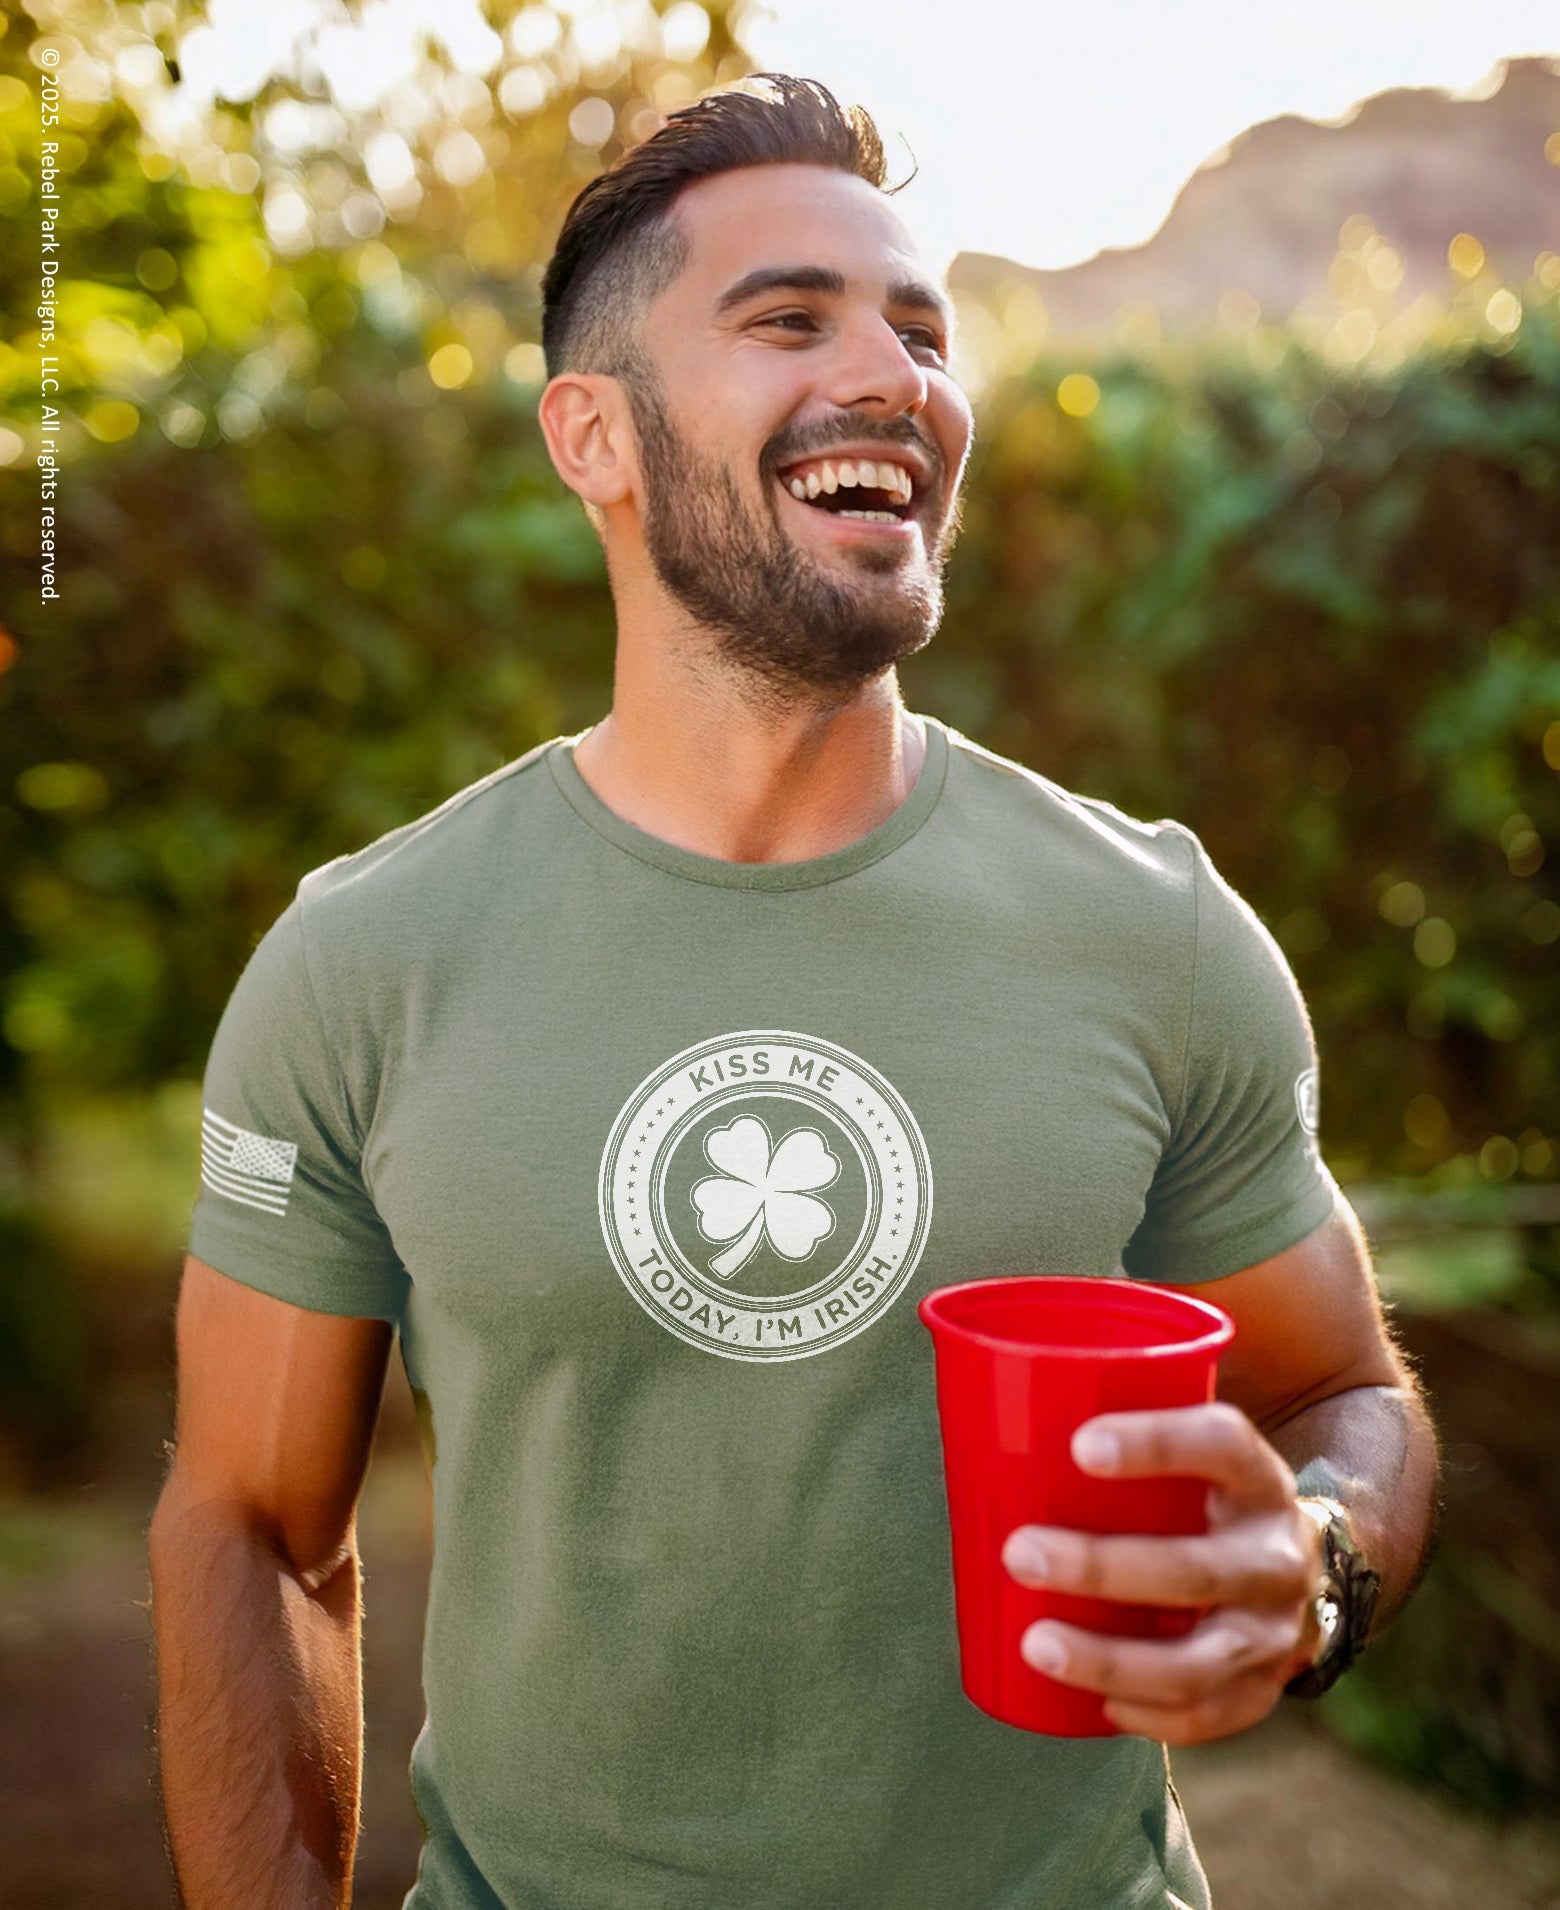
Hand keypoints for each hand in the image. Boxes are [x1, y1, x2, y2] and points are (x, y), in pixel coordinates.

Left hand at [1001, 1401, 1324, 1743]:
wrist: (1293, 1566)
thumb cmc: (1198, 1496)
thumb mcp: (1185, 1452)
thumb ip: (1113, 1422)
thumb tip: (988, 1381)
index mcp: (1257, 1477)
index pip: (1222, 1444)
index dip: (1158, 1442)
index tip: (1080, 1444)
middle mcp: (1277, 1554)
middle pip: (1195, 1568)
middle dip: (1101, 1567)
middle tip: (1019, 1553)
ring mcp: (1276, 1631)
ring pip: (1198, 1660)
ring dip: (1111, 1658)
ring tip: (1035, 1643)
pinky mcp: (1265, 1689)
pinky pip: (1208, 1715)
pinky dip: (1148, 1714)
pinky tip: (1096, 1705)